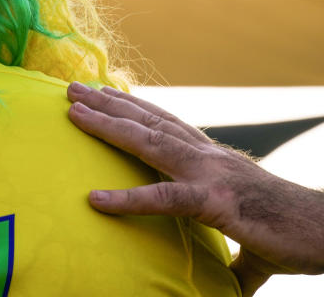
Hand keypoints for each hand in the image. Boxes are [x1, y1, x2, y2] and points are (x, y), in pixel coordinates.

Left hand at [66, 82, 323, 294]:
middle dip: (108, 103)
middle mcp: (208, 155)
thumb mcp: (252, 235)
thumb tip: (230, 287)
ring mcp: (210, 174)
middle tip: (71, 88)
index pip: (166, 122)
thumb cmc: (295, 232)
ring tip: (73, 112)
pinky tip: (95, 199)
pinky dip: (127, 198)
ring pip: (149, 142)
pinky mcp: (215, 202)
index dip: (134, 105)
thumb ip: (236, 257)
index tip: (103, 90)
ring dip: (108, 124)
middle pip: (149, 121)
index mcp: (213, 158)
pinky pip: (163, 198)